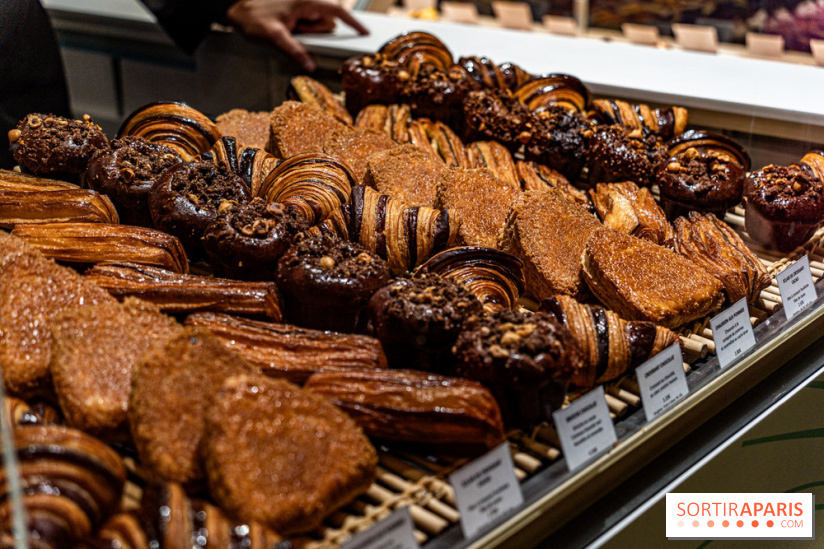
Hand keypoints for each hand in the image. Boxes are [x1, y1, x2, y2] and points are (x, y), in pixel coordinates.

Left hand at [226, 0, 368, 71]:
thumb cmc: (252, 17)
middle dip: (315, 33)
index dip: (353, 23)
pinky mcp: (295, 13)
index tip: (364, 32)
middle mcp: (305, 2)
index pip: (337, 11)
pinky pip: (306, 27)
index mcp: (306, 1)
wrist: (234, 9)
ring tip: (286, 30)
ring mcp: (300, 8)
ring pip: (315, 27)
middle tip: (294, 33)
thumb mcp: (274, 36)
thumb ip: (294, 51)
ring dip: (305, 34)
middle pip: (325, 23)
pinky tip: (286, 30)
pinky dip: (301, 33)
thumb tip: (310, 66)